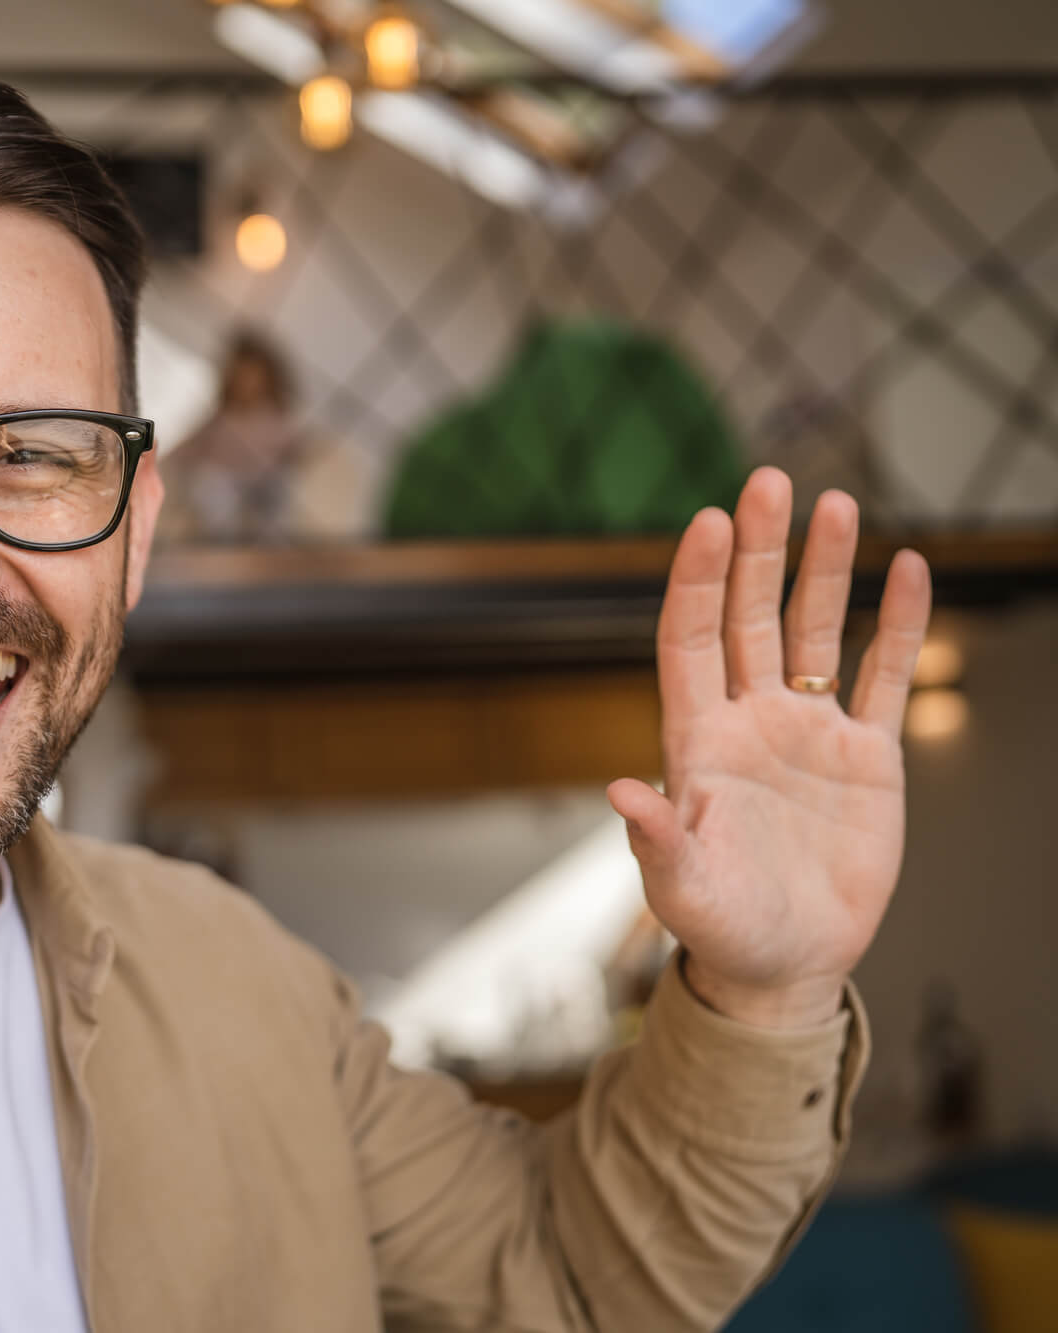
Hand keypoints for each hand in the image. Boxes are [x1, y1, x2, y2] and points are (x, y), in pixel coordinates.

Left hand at [608, 468, 932, 1028]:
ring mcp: (807, 731)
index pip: (689, 640)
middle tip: (770, 480)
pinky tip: (908, 571)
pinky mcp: (864, 758)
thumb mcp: (679, 887)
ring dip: (825, 570)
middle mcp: (749, 719)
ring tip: (837, 505)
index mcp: (695, 739)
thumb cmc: (718, 926)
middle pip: (750, 615)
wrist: (783, 965)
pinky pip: (883, 678)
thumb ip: (656, 837)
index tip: (707, 522)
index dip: (696, 582)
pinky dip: (898, 627)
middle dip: (759, 550)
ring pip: (816, 632)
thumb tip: (620, 791)